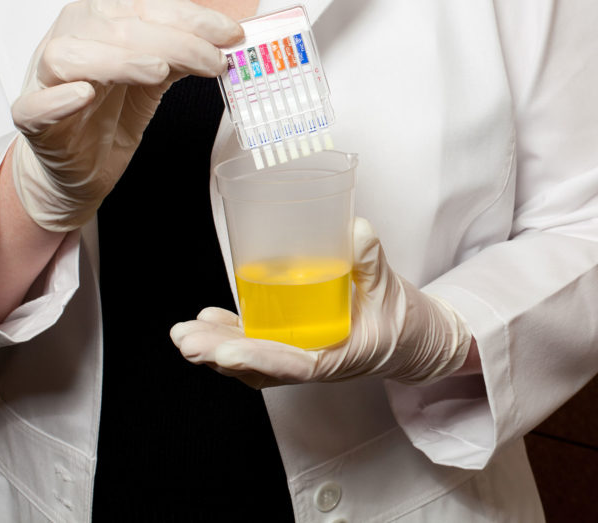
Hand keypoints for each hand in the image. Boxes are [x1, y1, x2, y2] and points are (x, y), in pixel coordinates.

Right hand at [9, 0, 241, 231]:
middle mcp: (70, 40)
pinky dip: (57, 98)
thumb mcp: (155, 79)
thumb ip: (182, 56)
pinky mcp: (32, 121)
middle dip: (173, 41)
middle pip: (114, 28)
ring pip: (70, 55)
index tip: (230, 32)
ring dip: (117, 60)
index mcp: (98, 21)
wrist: (80, 166)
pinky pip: (33, 105)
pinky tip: (83, 96)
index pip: (142, 5)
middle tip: (214, 60)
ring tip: (159, 70)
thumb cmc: (112, 114)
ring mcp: (46, 80)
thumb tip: (225, 40)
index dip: (188, 15)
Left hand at [171, 217, 472, 387]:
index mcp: (338, 357)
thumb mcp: (391, 290)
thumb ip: (372, 262)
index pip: (294, 365)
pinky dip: (232, 334)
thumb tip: (358, 230)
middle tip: (187, 340)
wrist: (412, 337)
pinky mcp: (296, 343)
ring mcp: (302, 355)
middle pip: (259, 366)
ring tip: (184, 332)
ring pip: (252, 358)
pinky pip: (258, 345)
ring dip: (216, 347)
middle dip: (220, 354)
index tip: (226, 354)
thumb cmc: (402, 320)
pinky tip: (209, 318)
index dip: (258, 359)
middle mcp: (314, 362)